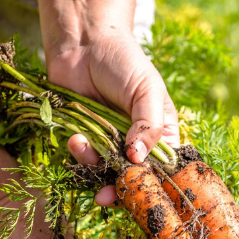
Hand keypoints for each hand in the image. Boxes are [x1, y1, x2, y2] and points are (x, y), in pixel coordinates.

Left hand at [37, 0, 178, 204]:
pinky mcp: (87, 141)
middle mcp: (138, 145)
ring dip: (93, 168)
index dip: (154, 186)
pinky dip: (79, 155)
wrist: (83, 43)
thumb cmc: (124, 60)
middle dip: (120, 190)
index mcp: (162, 135)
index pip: (164, 171)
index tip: (141, 193)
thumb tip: (138, 159)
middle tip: (106, 196)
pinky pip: (85, 162)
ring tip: (83, 146)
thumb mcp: (146, 89)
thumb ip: (148, 125)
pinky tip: (75, 138)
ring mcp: (111, 145)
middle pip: (134, 181)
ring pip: (107, 175)